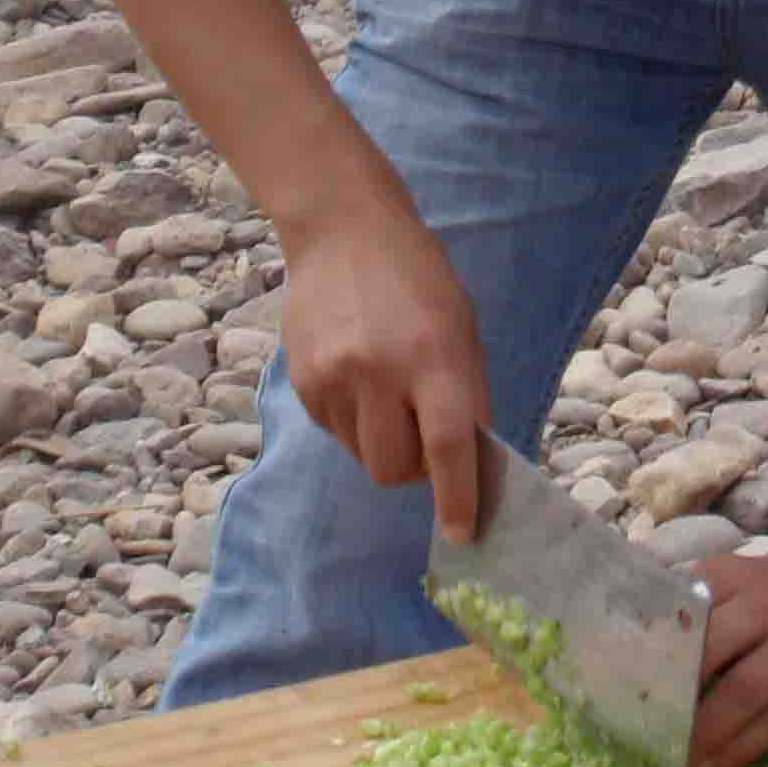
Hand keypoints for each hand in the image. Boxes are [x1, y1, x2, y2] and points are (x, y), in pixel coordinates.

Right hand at [277, 195, 490, 541]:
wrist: (343, 231)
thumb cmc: (419, 280)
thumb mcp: (461, 328)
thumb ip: (464, 393)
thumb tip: (465, 464)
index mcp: (432, 356)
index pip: (447, 446)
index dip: (457, 498)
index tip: (463, 535)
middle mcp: (378, 372)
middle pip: (394, 469)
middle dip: (415, 472)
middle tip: (425, 439)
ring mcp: (333, 379)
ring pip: (363, 457)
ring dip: (384, 445)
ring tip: (389, 394)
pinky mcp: (302, 382)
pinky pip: (336, 433)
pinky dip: (356, 423)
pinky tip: (360, 378)